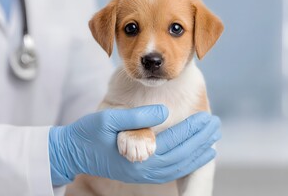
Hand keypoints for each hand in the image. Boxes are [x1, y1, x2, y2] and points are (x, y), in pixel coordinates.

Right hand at [48, 105, 220, 185]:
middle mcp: (143, 169)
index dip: (191, 130)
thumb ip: (137, 117)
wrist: (72, 152)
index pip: (172, 141)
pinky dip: (186, 163)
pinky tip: (195, 154)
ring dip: (197, 153)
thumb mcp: (109, 118)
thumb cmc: (88, 133)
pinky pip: (170, 172)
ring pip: (178, 167)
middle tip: (215, 126)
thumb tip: (165, 112)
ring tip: (212, 140)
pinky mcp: (141, 173)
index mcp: (137, 155)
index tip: (206, 118)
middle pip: (181, 156)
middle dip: (200, 141)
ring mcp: (143, 174)